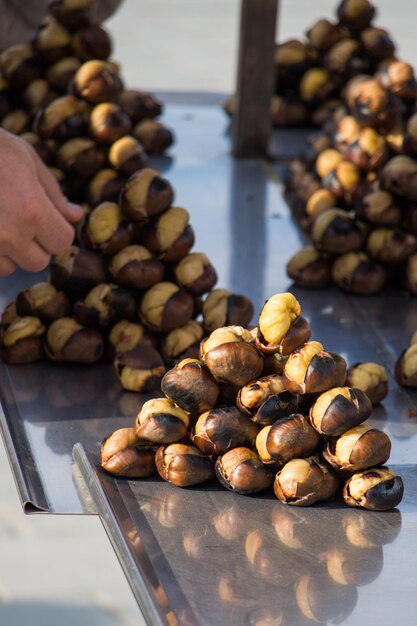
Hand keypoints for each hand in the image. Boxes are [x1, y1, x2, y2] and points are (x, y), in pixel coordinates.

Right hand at [0, 129, 83, 275]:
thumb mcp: (26, 159)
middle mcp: (9, 234)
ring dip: (8, 253)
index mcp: (32, 211)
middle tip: (20, 220)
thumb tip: (75, 215)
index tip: (47, 218)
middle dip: (35, 245)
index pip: (62, 242)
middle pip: (38, 262)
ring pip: (9, 268)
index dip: (57, 230)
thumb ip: (53, 193)